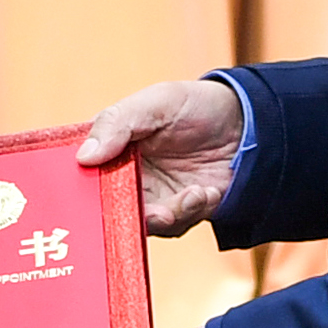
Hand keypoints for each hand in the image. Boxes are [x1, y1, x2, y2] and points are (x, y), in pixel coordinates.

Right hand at [77, 80, 243, 237]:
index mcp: (111, 145)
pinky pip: (174, 225)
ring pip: (141, 222)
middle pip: (108, 205)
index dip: (80, 185)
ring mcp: (152, 195)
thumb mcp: (156, 102)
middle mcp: (125, 174)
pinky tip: (205, 193)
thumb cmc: (196, 104)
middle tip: (152, 211)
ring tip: (191, 195)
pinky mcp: (177, 209)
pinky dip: (189, 213)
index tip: (92, 193)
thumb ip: (117, 123)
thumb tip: (84, 156)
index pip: (82, 170)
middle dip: (127, 213)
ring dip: (166, 215)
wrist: (247, 124)